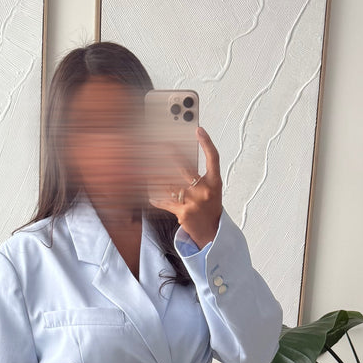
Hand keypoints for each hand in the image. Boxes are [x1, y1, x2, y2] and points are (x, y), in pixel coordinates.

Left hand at [147, 126, 222, 248]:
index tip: (199, 129)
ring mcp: (194, 202)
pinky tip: (150, 195)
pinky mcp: (183, 212)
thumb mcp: (212, 189)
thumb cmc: (209, 207)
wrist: (211, 232)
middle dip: (172, 155)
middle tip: (161, 146)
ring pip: (170, 184)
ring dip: (157, 177)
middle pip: (185, 167)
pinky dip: (156, 198)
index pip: (213, 157)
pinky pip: (165, 201)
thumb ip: (200, 176)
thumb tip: (179, 162)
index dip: (207, 142)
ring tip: (148, 170)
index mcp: (215, 182)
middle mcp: (205, 190)